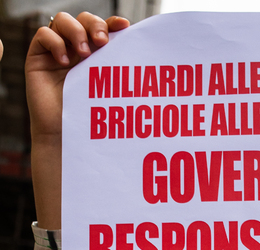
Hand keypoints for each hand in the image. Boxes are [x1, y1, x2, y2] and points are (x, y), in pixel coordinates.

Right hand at [26, 12, 128, 139]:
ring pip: (63, 20)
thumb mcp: (107, 89)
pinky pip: (43, 35)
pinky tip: (64, 62)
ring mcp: (57, 51)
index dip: (112, 23)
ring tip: (84, 53)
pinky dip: (55, 43)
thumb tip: (135, 47)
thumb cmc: (90, 118)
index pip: (103, 28)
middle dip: (94, 24)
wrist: (65, 135)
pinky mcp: (38, 56)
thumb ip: (116, 68)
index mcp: (95, 53)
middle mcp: (75, 48)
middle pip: (83, 19)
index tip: (124, 26)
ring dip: (75, 31)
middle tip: (102, 41)